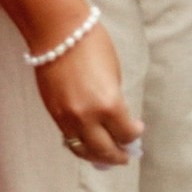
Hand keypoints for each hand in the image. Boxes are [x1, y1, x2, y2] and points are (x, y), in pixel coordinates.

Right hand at [30, 19, 142, 169]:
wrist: (57, 33)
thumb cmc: (92, 46)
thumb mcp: (113, 76)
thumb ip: (115, 101)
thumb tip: (117, 119)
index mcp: (109, 105)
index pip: (125, 133)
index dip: (134, 134)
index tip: (137, 130)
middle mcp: (86, 117)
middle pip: (104, 149)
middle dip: (117, 155)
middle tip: (126, 156)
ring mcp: (67, 118)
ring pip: (82, 149)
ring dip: (96, 156)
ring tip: (106, 157)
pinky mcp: (53, 114)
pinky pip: (68, 139)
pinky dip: (79, 145)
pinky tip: (87, 144)